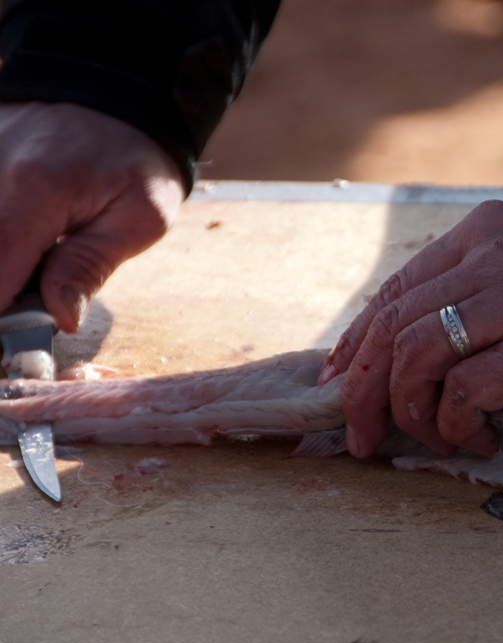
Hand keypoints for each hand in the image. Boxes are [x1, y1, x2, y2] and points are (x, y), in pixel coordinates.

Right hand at [0, 102, 184, 331]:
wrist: (115, 93)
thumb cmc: (137, 156)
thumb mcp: (139, 217)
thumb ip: (90, 266)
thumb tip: (59, 318)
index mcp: (35, 190)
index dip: (3, 314)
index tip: (20, 339)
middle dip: (7, 291)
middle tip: (39, 301)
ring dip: (11, 263)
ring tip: (41, 265)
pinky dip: (8, 240)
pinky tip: (28, 242)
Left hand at [321, 199, 502, 457]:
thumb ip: (464, 292)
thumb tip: (395, 353)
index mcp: (483, 232)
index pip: (396, 290)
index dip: (356, 345)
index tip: (339, 385)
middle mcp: (494, 256)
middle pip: (395, 327)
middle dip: (364, 391)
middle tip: (363, 435)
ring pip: (417, 357)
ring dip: (411, 412)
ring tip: (433, 438)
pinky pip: (466, 389)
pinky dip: (456, 423)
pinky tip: (476, 437)